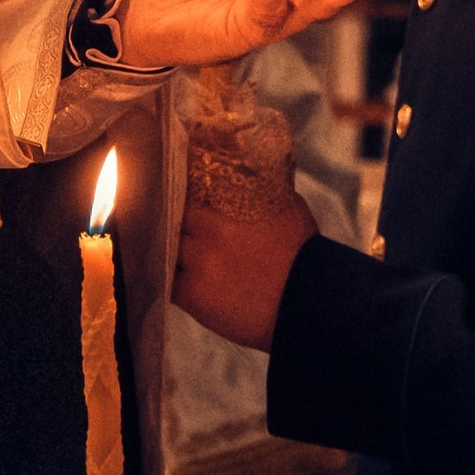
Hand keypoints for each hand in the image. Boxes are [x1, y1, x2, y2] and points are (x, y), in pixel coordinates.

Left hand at [175, 193, 318, 350]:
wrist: (307, 301)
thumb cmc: (302, 253)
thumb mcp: (284, 206)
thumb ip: (258, 190)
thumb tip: (245, 173)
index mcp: (226, 209)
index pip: (184, 195)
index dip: (181, 199)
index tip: (181, 201)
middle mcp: (207, 234)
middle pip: (172, 222)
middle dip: (176, 225)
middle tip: (179, 229)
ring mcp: (198, 266)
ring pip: (168, 251)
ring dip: (173, 252)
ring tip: (179, 255)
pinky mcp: (194, 296)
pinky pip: (168, 283)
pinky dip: (171, 279)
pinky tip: (179, 278)